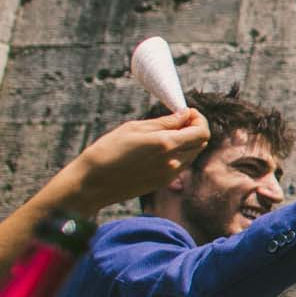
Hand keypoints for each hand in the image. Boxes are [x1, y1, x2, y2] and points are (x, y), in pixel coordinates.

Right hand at [65, 112, 211, 211]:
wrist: (91, 183)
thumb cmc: (107, 151)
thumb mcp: (133, 128)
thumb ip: (164, 122)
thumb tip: (184, 115)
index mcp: (166, 144)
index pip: (202, 132)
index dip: (199, 119)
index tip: (187, 112)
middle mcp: (173, 161)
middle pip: (201, 143)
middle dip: (195, 129)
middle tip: (179, 120)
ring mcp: (170, 174)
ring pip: (192, 154)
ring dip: (187, 142)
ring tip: (167, 133)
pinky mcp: (163, 183)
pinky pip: (181, 165)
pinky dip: (179, 153)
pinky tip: (160, 148)